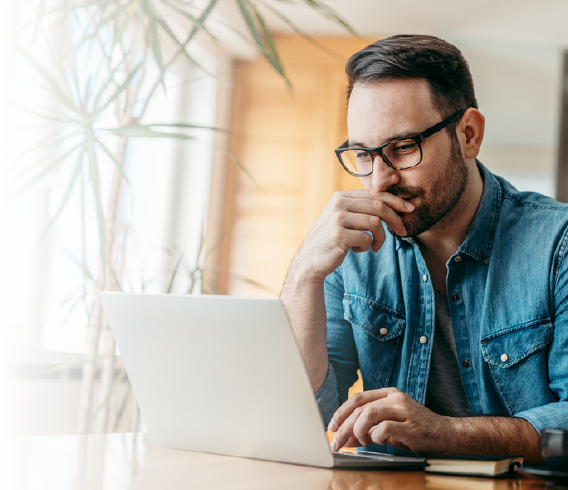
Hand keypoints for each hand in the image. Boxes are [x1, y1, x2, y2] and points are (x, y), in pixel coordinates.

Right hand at [293, 190, 413, 282]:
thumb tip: (392, 204)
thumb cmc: (332, 240)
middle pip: (379, 206)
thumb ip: (360, 208)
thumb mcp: (343, 218)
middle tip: (403, 232)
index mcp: (341, 196)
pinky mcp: (339, 235)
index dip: (395, 201)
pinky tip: (356, 251)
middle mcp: (339, 204)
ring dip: (380, 238)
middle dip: (395, 219)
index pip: (375, 194)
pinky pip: (366, 239)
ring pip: (375, 223)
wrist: (311, 260)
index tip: (409, 209)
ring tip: (374, 246)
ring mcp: (337, 218)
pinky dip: (366, 247)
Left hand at [328, 388, 450, 454]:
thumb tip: (344, 438)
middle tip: (336, 441)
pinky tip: (378, 442)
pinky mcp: (410, 426)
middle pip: (360, 407)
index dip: (341, 412)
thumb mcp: (388, 428)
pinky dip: (375, 436)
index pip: (358, 398)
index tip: (332, 426)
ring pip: (368, 414)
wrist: (446, 434)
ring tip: (360, 441)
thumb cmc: (416, 431)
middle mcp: (395, 398)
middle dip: (344, 426)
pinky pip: (383, 428)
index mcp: (388, 394)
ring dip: (357, 430)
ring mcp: (403, 410)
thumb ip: (367, 430)